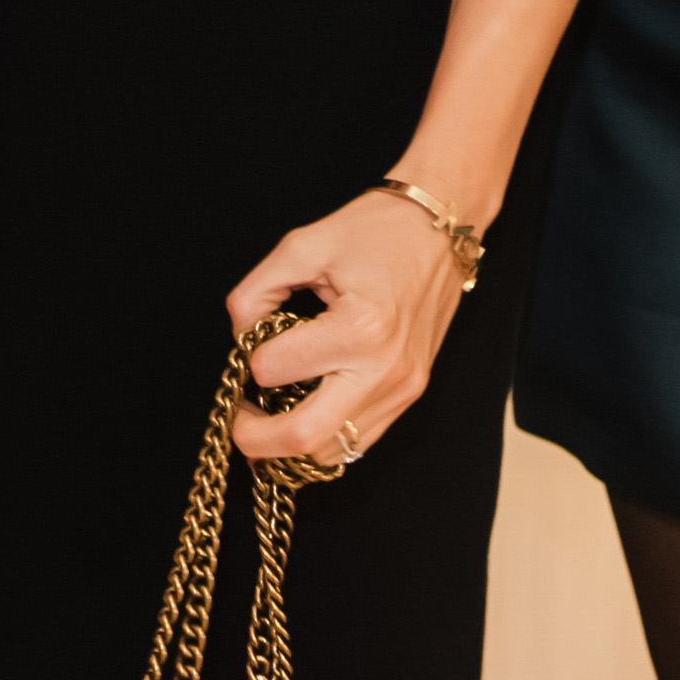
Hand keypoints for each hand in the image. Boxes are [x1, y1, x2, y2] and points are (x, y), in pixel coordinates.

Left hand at [223, 185, 474, 469]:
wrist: (440, 228)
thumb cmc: (377, 230)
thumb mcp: (303, 245)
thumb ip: (256, 291)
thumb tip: (242, 337)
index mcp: (358, 327)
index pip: (275, 370)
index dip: (250, 355)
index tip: (253, 338)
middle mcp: (384, 368)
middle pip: (304, 437)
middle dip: (256, 438)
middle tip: (239, 419)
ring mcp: (402, 387)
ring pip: (332, 450)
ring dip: (291, 445)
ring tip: (271, 416)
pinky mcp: (411, 392)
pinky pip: (360, 440)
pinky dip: (326, 437)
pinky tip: (307, 413)